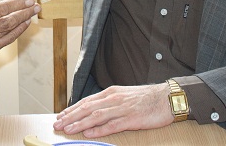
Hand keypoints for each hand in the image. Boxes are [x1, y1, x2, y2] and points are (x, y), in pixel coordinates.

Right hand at [0, 0, 40, 58]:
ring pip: (11, 30)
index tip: (29, 0)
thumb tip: (12, 1)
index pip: (2, 9)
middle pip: (10, 20)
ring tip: (32, 13)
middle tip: (36, 6)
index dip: (18, 4)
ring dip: (24, 21)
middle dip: (25, 12)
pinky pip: (9, 39)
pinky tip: (25, 23)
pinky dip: (18, 31)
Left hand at [53, 84, 173, 137]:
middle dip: (70, 117)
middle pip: (87, 108)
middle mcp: (114, 99)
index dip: (72, 109)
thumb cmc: (147, 98)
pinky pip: (112, 125)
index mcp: (111, 93)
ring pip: (96, 116)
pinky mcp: (132, 118)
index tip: (61, 116)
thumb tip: (94, 111)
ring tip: (68, 129)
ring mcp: (122, 108)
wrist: (168, 97)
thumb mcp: (124, 96)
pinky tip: (89, 133)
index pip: (87, 101)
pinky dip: (99, 129)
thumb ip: (109, 102)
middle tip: (57, 124)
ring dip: (80, 123)